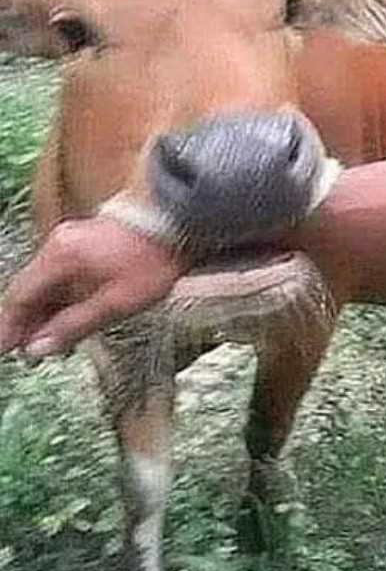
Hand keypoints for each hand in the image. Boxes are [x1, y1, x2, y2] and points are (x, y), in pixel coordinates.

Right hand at [0, 218, 185, 358]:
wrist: (183, 219)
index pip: (19, 297)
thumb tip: (38, 347)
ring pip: (47, 280)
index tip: (6, 350)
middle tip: (27, 351)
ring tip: (50, 339)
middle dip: (26, 321)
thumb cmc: (153, 259)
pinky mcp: (91, 239)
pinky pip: (64, 271)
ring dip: (45, 309)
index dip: (9, 327)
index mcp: (59, 256)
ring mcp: (75, 238)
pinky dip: (61, 294)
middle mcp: (60, 243)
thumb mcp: (116, 302)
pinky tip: (70, 313)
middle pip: (31, 288)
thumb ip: (73, 326)